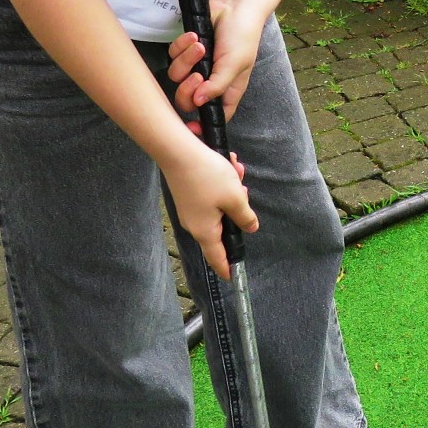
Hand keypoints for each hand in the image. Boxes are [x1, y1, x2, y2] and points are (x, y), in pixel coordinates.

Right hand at [162, 138, 256, 279]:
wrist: (177, 151)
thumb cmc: (207, 176)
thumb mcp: (234, 197)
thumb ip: (245, 216)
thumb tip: (250, 227)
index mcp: (205, 231)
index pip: (217, 257)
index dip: (227, 267)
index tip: (233, 276)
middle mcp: (194, 223)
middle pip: (224, 225)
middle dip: (238, 207)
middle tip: (242, 189)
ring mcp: (190, 209)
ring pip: (220, 206)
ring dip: (231, 190)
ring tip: (234, 169)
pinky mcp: (188, 195)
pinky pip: (211, 195)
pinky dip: (221, 182)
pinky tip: (225, 165)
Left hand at [167, 0, 265, 122]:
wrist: (234, 5)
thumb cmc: (242, 36)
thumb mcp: (236, 64)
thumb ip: (218, 85)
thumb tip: (199, 104)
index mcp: (226, 91)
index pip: (213, 117)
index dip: (201, 126)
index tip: (189, 128)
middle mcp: (209, 81)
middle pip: (187, 100)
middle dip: (187, 89)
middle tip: (197, 76)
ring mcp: (196, 65)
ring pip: (176, 76)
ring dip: (187, 60)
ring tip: (201, 45)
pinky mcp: (185, 49)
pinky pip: (172, 54)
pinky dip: (182, 45)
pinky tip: (195, 36)